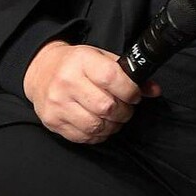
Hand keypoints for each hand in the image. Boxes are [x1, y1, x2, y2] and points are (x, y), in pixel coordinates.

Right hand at [22, 40, 156, 143]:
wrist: (40, 71)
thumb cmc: (75, 65)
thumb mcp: (101, 59)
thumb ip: (127, 74)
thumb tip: (154, 90)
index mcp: (81, 61)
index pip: (112, 78)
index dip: (130, 91)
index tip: (134, 95)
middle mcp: (67, 82)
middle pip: (107, 107)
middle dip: (124, 111)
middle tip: (125, 107)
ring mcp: (57, 104)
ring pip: (97, 125)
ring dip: (112, 125)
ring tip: (113, 117)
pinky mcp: (52, 121)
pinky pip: (84, 137)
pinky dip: (98, 134)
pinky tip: (99, 124)